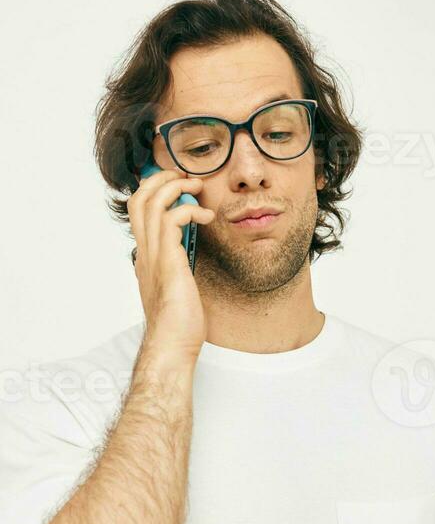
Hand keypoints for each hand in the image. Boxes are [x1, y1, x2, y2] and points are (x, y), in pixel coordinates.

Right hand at [127, 168, 214, 365]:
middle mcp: (144, 253)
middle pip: (138, 199)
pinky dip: (189, 209)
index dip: (154, 192)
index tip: (177, 186)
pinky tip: (207, 217)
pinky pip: (171, 219)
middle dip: (161, 180)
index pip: (139, 213)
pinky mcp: (168, 262)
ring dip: (175, 187)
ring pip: (151, 202)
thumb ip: (178, 271)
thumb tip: (189, 263)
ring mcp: (153, 256)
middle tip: (185, 177)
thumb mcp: (177, 290)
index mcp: (145, 258)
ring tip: (197, 188)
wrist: (173, 345)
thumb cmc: (179, 325)